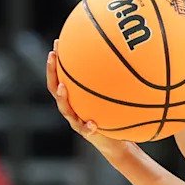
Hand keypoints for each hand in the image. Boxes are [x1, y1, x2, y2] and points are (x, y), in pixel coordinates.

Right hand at [45, 42, 127, 158]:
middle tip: (53, 55)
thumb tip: (132, 59)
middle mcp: (71, 107)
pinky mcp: (86, 132)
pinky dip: (88, 126)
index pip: (61, 76)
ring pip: (64, 108)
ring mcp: (76, 120)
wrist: (117, 142)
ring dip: (62, 98)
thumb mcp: (116, 97)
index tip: (57, 43)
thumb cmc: (116, 116)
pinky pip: (85, 129)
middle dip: (52, 71)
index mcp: (75, 97)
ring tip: (62, 87)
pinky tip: (92, 124)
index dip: (57, 61)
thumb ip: (118, 82)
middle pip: (55, 87)